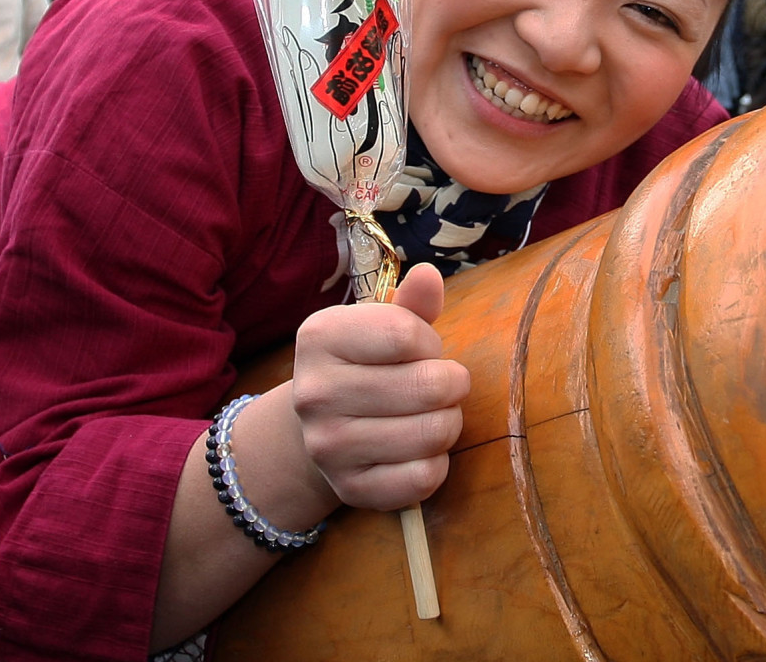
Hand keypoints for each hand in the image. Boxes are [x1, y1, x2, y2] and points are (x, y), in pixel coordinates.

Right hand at [292, 265, 468, 511]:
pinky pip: (424, 478)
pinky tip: (419, 450)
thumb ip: (413, 304)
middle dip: (451, 384)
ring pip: (434, 433)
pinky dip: (437, 463)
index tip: (421, 351)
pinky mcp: (350, 489)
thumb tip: (429, 276)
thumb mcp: (384, 326)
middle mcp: (314, 393)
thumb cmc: (367, 365)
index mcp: (320, 337)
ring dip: (449, 422)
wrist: (320, 429)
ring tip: (431, 414)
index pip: (407, 334)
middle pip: (429, 386)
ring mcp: (328, 447)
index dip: (430, 343)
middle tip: (439, 386)